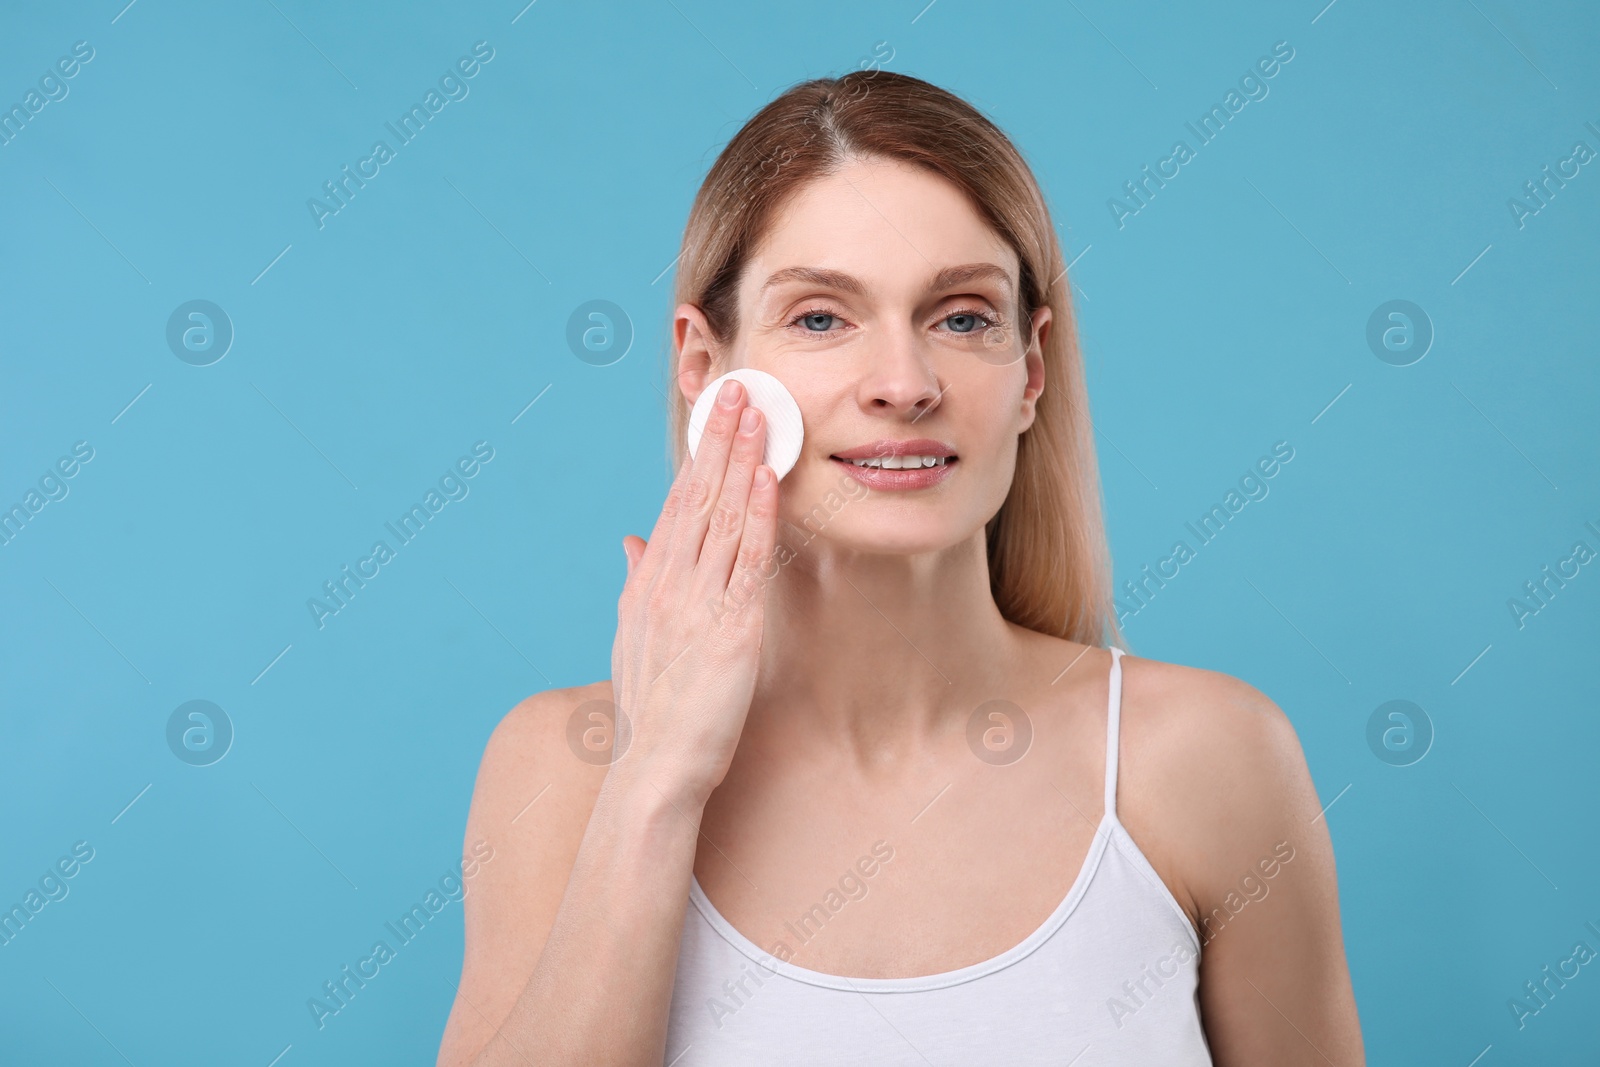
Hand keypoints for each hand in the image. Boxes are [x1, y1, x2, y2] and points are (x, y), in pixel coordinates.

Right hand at [609, 378, 778, 807]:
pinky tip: (766, 479)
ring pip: (722, 516)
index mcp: (648, 583)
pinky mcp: (729, 628)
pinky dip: (756, 515)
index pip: (677, 504)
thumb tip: (631, 541)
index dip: (699, 456)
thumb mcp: (633, 638)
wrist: (654, 769)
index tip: (716, 415)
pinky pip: (746, 560)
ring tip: (758, 413)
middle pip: (698, 496)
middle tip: (739, 390)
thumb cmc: (652, 712)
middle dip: (720, 439)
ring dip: (741, 460)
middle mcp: (668, 583)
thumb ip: (635, 584)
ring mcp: (697, 602)